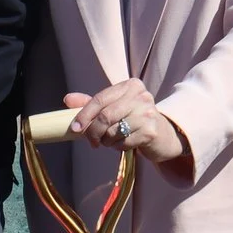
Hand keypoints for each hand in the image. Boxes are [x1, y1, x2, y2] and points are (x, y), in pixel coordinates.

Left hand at [64, 81, 189, 168]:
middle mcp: (141, 96)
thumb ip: (92, 103)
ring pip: (113, 131)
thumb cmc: (134, 119)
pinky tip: (124, 143)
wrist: (164, 134)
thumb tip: (68, 99)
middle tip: (91, 141)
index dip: (84, 115)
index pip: (100, 99)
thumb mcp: (114, 107)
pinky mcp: (151, 131)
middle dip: (93, 132)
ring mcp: (148, 113)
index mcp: (130, 85)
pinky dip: (118, 147)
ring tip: (112, 140)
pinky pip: (123, 142)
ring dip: (107, 141)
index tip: (75, 128)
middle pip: (105, 116)